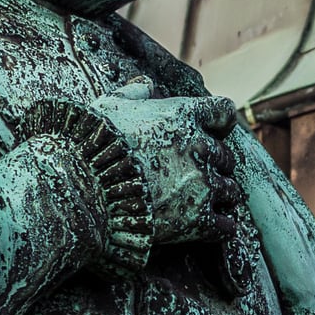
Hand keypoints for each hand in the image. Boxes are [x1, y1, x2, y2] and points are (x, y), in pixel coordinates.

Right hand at [88, 82, 244, 254]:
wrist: (84, 190)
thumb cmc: (94, 145)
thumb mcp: (110, 107)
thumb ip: (134, 93)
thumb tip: (146, 84)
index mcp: (184, 116)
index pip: (223, 112)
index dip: (219, 124)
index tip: (213, 132)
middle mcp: (201, 148)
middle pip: (226, 157)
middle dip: (214, 165)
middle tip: (196, 175)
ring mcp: (203, 185)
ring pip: (231, 190)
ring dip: (220, 195)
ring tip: (202, 202)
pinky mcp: (199, 220)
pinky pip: (227, 226)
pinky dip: (223, 228)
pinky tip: (215, 229)